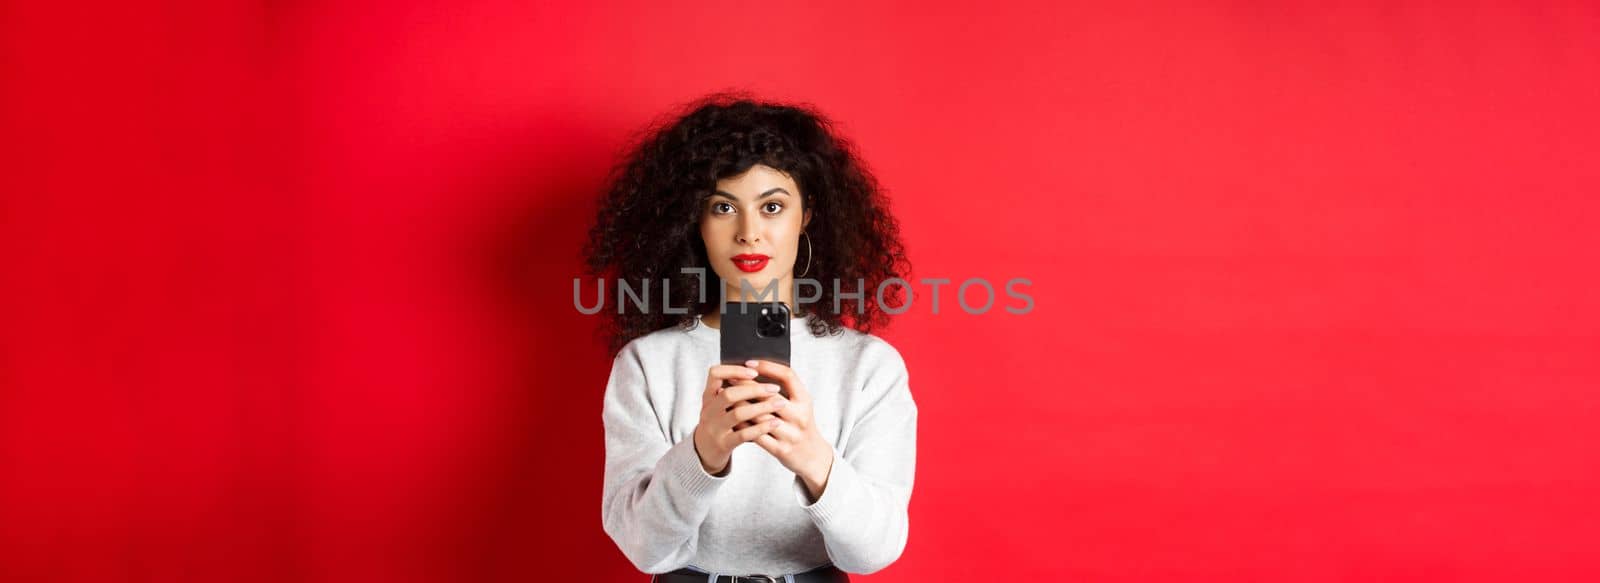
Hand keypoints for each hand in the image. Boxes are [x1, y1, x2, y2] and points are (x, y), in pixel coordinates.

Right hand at [692, 364, 788, 474]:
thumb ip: (735, 391)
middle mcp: (709, 410)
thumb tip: (765, 374)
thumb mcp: (720, 405)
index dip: (734, 370)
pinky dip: (761, 427)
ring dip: (761, 407)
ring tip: (780, 403)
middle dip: (754, 389)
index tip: (754, 372)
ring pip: (738, 414)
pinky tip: (775, 422)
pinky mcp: (723, 444)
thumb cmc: (720, 422)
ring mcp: (715, 428)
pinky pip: (743, 435)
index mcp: (709, 396)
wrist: (704, 451)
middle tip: (774, 388)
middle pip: (729, 394)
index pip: (715, 374)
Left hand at [743, 359, 834, 500]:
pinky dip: (743, 426)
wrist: (812, 455)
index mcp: (805, 400)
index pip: (787, 375)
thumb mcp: (800, 404)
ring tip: (727, 398)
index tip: (750, 363)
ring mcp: (791, 434)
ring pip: (761, 416)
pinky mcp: (781, 449)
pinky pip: (758, 436)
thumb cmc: (800, 425)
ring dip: (742, 406)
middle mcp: (799, 416)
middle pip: (770, 395)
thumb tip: (757, 370)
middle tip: (731, 379)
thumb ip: (785, 389)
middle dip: (747, 386)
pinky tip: (733, 419)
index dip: (768, 366)